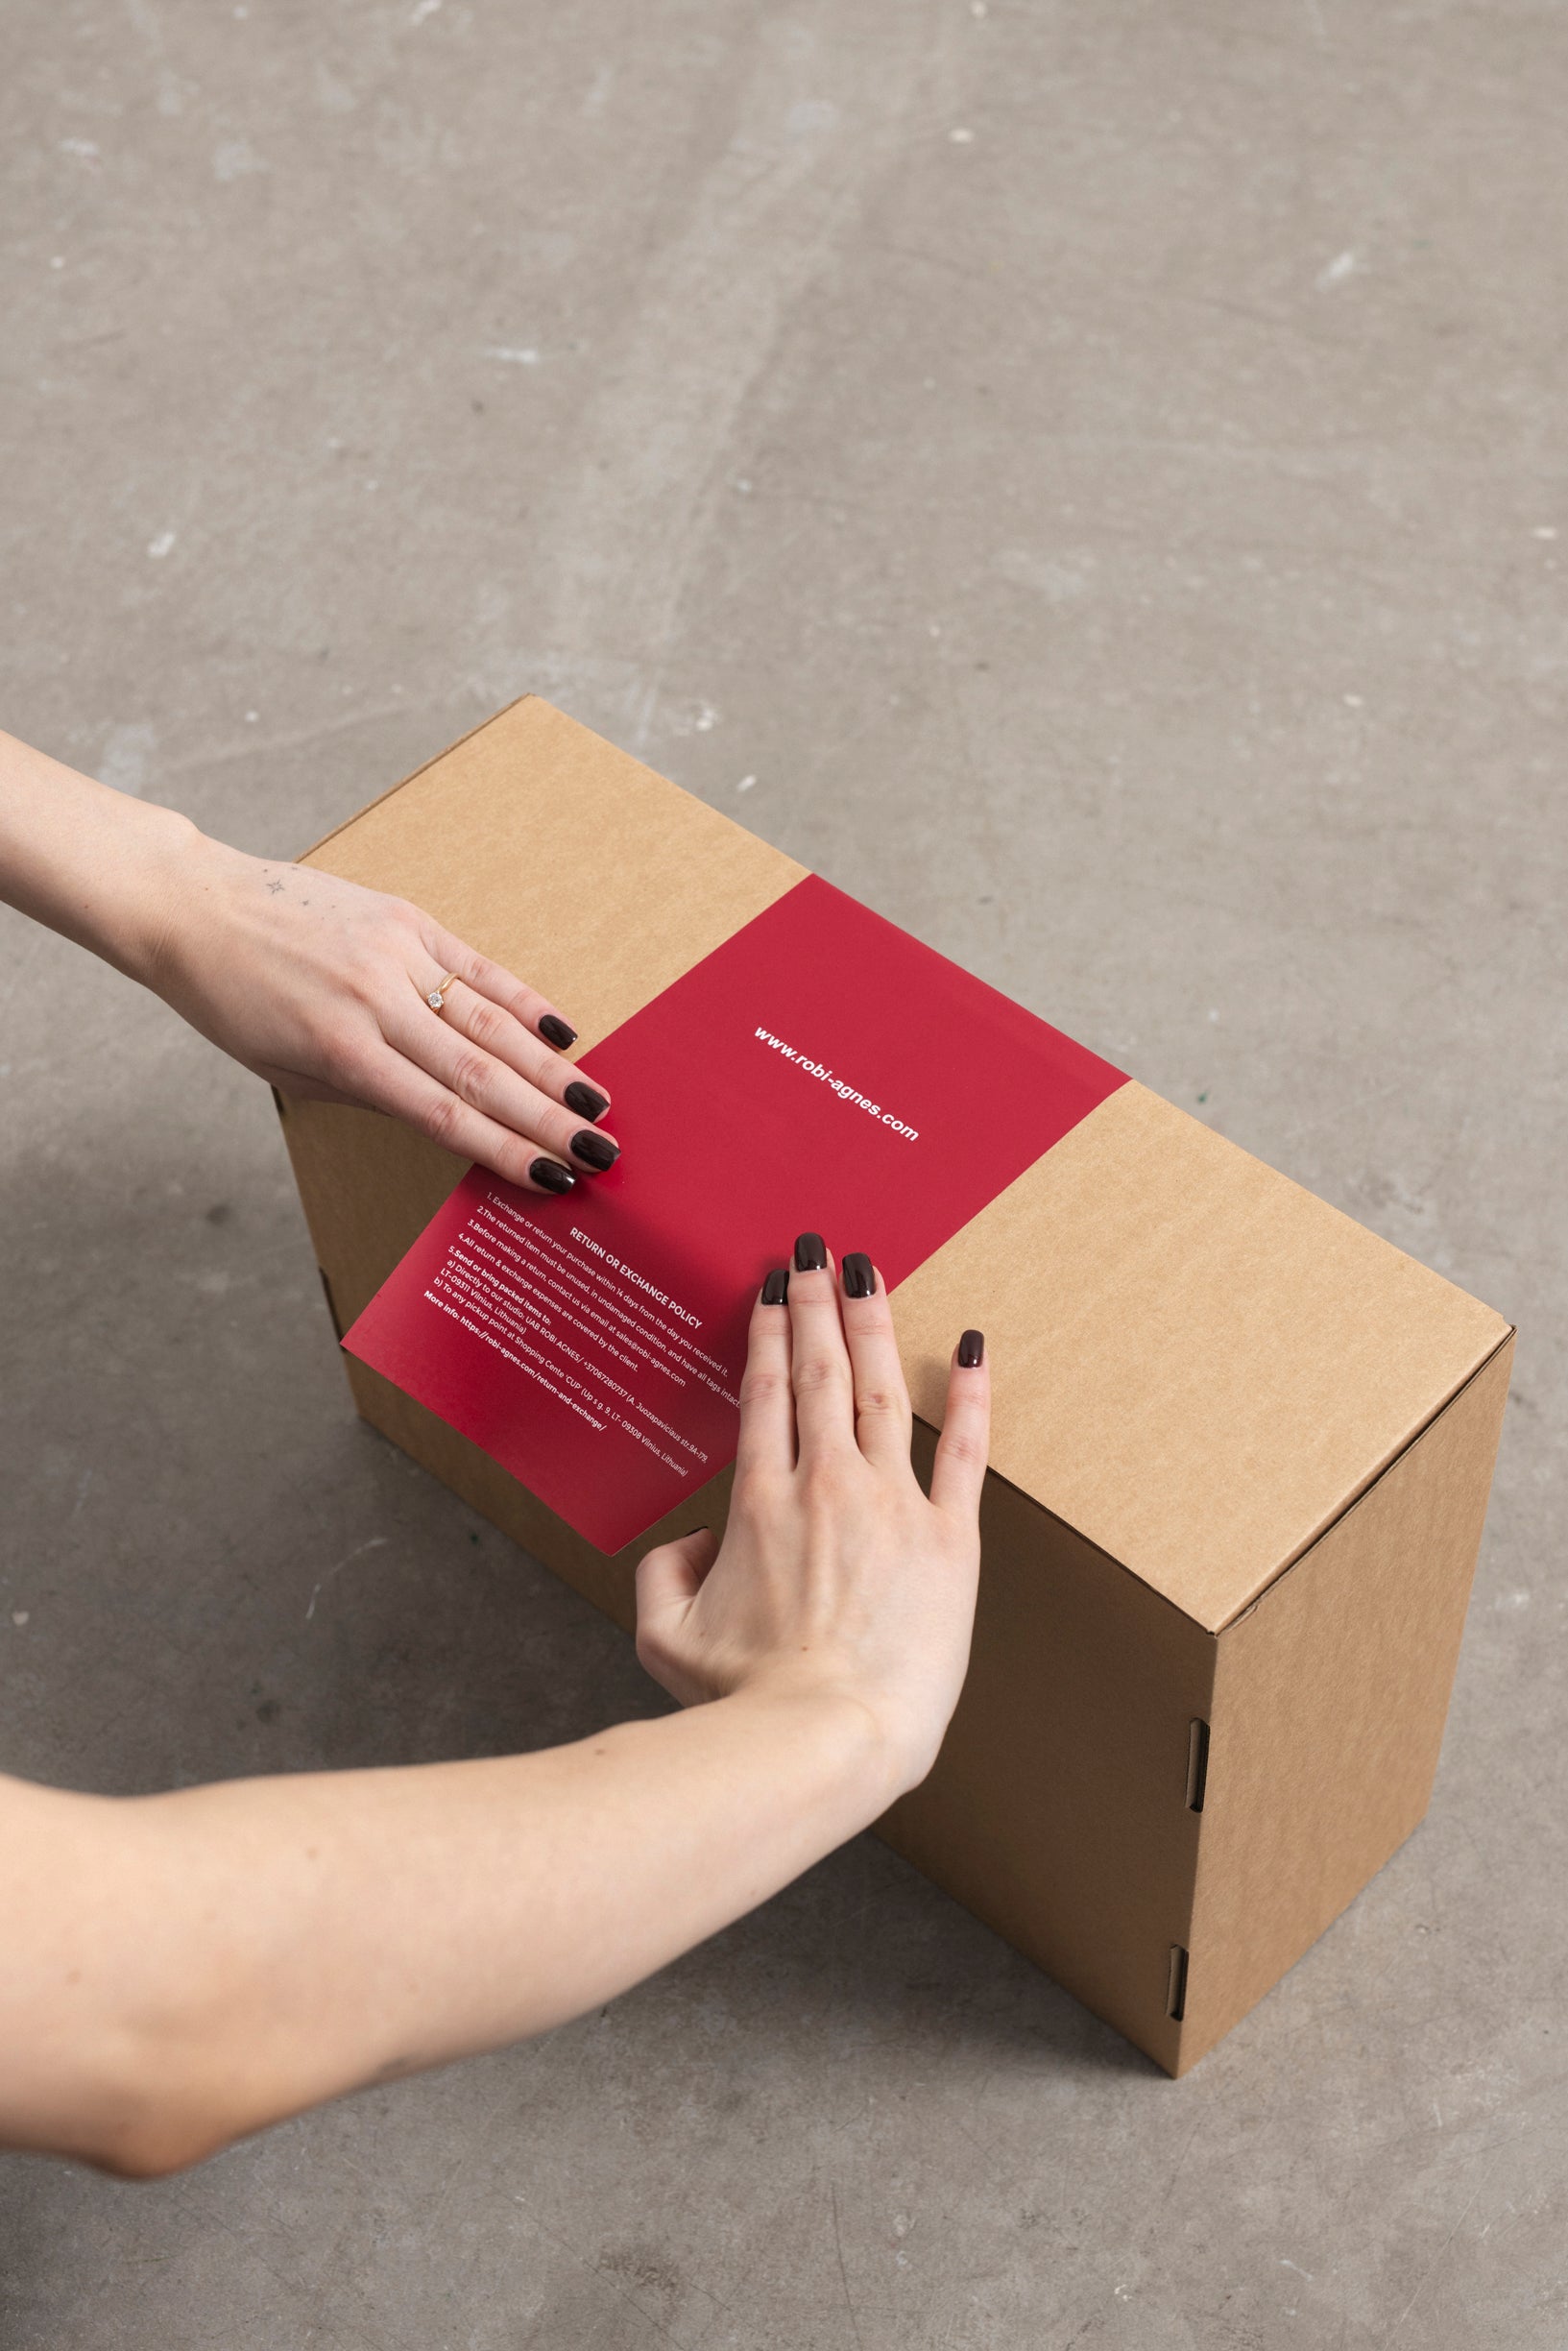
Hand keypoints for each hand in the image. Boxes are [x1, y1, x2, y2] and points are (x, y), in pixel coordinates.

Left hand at [144, 829, 619, 1199]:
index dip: (504, 1150)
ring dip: (550, 1068)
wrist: (196, 907)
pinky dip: (524, 1001)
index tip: (553, 1177)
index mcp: (340, 1050)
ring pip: (490, 1021)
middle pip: (481, 1071)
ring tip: (596, 1103)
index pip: (441, 1113)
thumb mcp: (284, 1069)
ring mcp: (395, 953)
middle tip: (602, 1150)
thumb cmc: (231, 1001)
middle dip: (547, 1118)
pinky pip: (477, 966)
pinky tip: (563, 1034)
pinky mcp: (403, 917)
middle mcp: (375, 1000)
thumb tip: (443, 1112)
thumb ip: (364, 1091)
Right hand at [636, 1241, 989, 1796]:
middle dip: (817, 1304)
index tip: (773, 1287)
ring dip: (875, 1325)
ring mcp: (892, 1506)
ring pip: (883, 1391)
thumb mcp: (664, 1639)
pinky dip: (973, 1394)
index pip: (763, 1391)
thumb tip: (696, 1542)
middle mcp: (825, 1485)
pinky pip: (966, 1451)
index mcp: (757, 1503)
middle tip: (818, 1253)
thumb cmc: (744, 1703)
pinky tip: (971, 1346)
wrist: (824, 1739)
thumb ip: (665, 1573)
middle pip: (819, 1372)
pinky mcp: (949, 1541)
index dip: (768, 1329)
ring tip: (872, 1273)